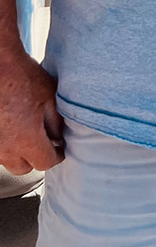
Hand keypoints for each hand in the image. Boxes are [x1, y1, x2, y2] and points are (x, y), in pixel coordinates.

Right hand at [0, 51, 64, 173]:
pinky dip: (5, 144)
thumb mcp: (51, 98)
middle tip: (43, 142)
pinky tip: (12, 128)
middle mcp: (5, 147)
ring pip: (7, 161)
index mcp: (26, 139)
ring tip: (26, 133)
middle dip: (35, 158)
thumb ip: (56, 123)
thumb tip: (59, 138)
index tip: (59, 149)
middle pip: (24, 168)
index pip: (45, 163)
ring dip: (18, 153)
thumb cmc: (23, 77)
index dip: (56, 156)